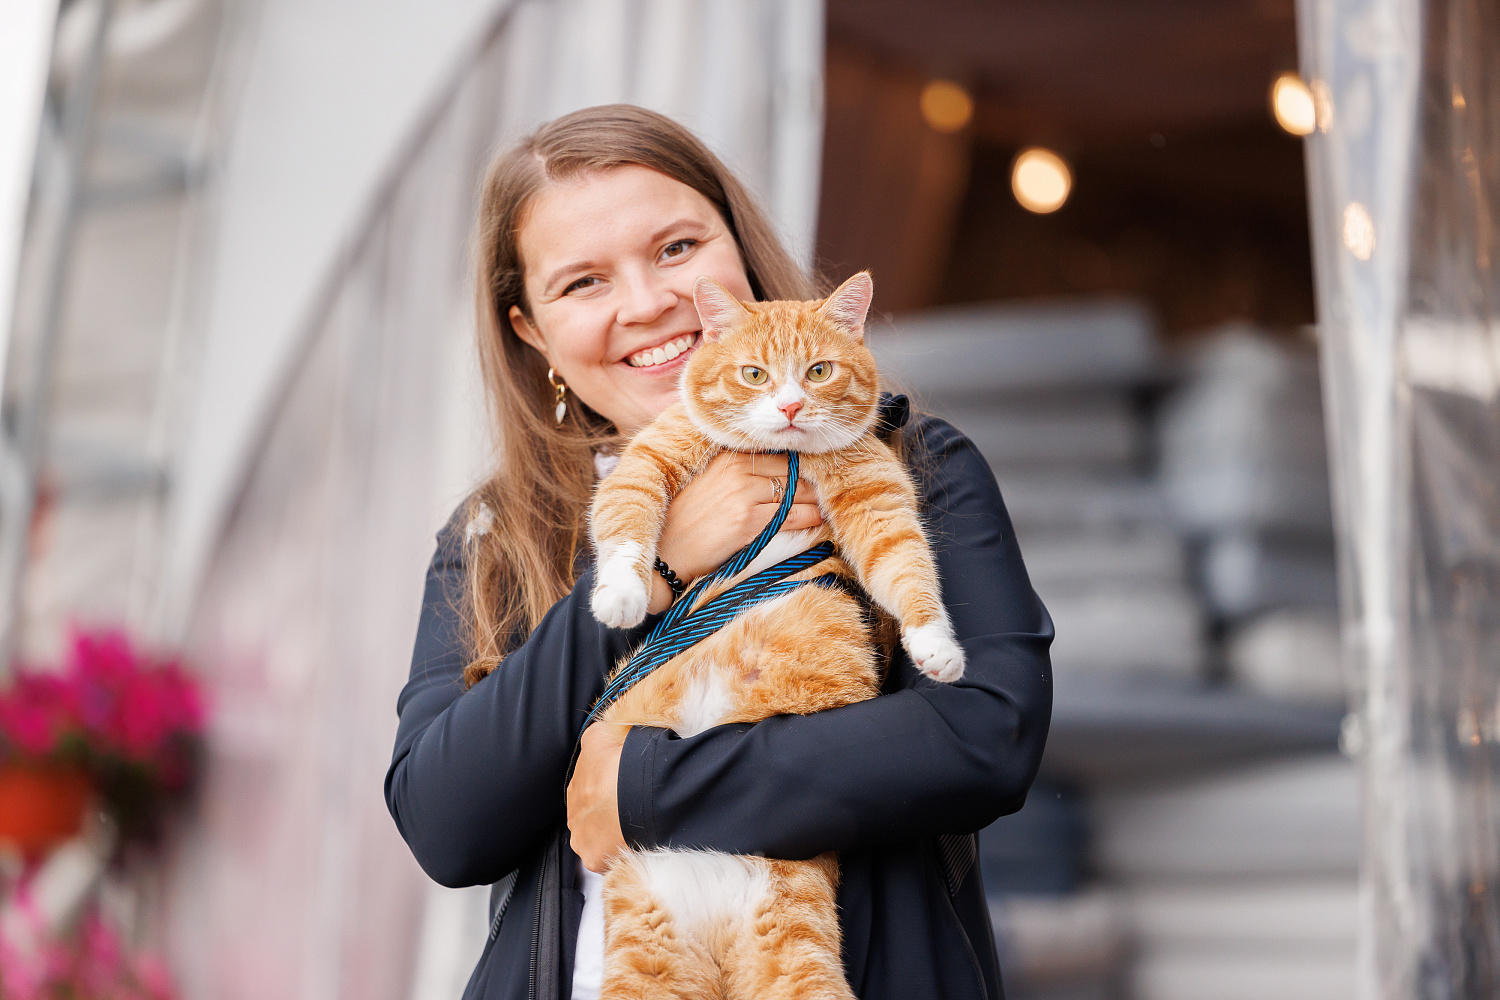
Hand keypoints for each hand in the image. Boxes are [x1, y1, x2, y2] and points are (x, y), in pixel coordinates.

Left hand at [567, 723, 628, 872]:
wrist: (637, 789)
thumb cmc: (622, 761)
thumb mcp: (599, 736)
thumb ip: (593, 740)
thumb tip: (597, 739)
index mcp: (574, 789)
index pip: (588, 793)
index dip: (607, 793)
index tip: (623, 792)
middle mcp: (573, 816)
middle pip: (591, 820)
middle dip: (608, 816)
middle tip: (631, 811)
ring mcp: (581, 839)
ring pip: (597, 841)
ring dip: (612, 837)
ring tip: (636, 829)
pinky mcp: (594, 859)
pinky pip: (609, 858)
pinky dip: (621, 853)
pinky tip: (637, 843)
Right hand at [648, 452, 822, 612]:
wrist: (666, 551)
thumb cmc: (686, 519)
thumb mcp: (709, 482)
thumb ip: (738, 471)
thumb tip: (776, 469)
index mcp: (727, 456)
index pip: (778, 452)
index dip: (801, 462)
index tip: (816, 469)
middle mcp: (737, 470)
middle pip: (792, 469)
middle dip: (813, 480)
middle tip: (829, 488)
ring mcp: (743, 495)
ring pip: (797, 491)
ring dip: (816, 500)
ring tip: (827, 505)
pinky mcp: (748, 522)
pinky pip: (793, 516)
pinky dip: (810, 518)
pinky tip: (819, 520)